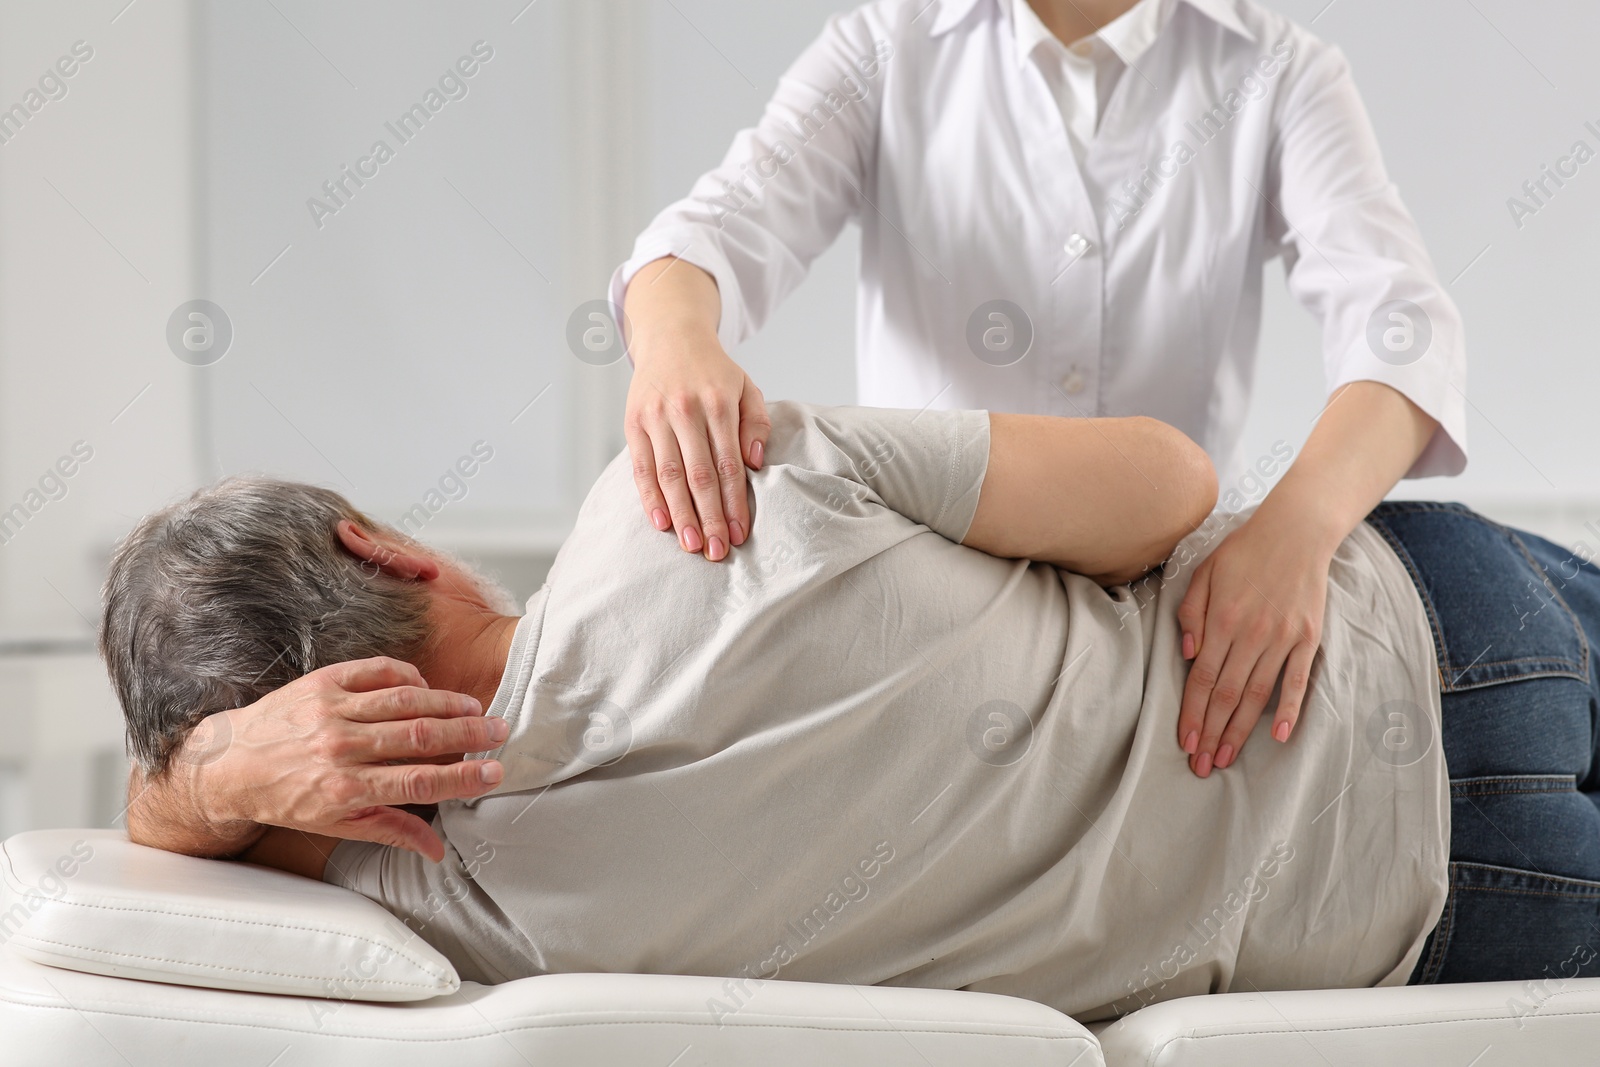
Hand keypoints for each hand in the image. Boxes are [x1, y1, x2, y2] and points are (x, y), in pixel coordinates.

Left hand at [131, 658, 506, 861]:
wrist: (227, 766)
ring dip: (447, 702)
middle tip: (499, 731)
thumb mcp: (335, 826)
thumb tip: (437, 850)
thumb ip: (391, 831)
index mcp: (344, 790)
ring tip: (476, 707)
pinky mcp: (322, 682)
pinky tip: (426, 688)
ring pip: (404, 701)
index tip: (494, 772)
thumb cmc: (284, 799)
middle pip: (420, 736)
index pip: (419, 782)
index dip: (463, 777)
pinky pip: (377, 671)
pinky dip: (408, 677)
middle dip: (468, 733)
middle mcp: (339, 748)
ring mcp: (331, 710)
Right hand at [621, 256, 769, 561]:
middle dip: (709, 517)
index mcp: (718, 402)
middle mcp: (685, 410)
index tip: (740, 533)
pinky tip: (661, 522)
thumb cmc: (714, 372)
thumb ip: (756, 423)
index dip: (733, 502)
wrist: (671, 336)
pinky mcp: (633, 422)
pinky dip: (649, 497)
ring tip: (691, 545)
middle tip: (716, 551)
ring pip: (668, 475)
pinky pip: (641, 466)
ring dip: (680, 514)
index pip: (728, 463)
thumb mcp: (746, 387)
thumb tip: (754, 464)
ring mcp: (656, 416)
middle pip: (699, 475)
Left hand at [1175, 509, 1333, 776]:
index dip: (1192, 713)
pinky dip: (1288, 709)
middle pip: (1227, 695)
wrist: (1295, 532)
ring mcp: (1282, 638)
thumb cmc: (1242, 552)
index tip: (1184, 742)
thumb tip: (1188, 654)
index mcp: (1221, 620)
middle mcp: (1251, 634)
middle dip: (1211, 733)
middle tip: (1201, 766)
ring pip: (1257, 694)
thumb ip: (1191, 615)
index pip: (1202, 679)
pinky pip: (1297, 680)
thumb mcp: (1203, 573)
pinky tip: (1278, 736)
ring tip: (1226, 758)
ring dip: (1240, 731)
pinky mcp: (1307, 638)